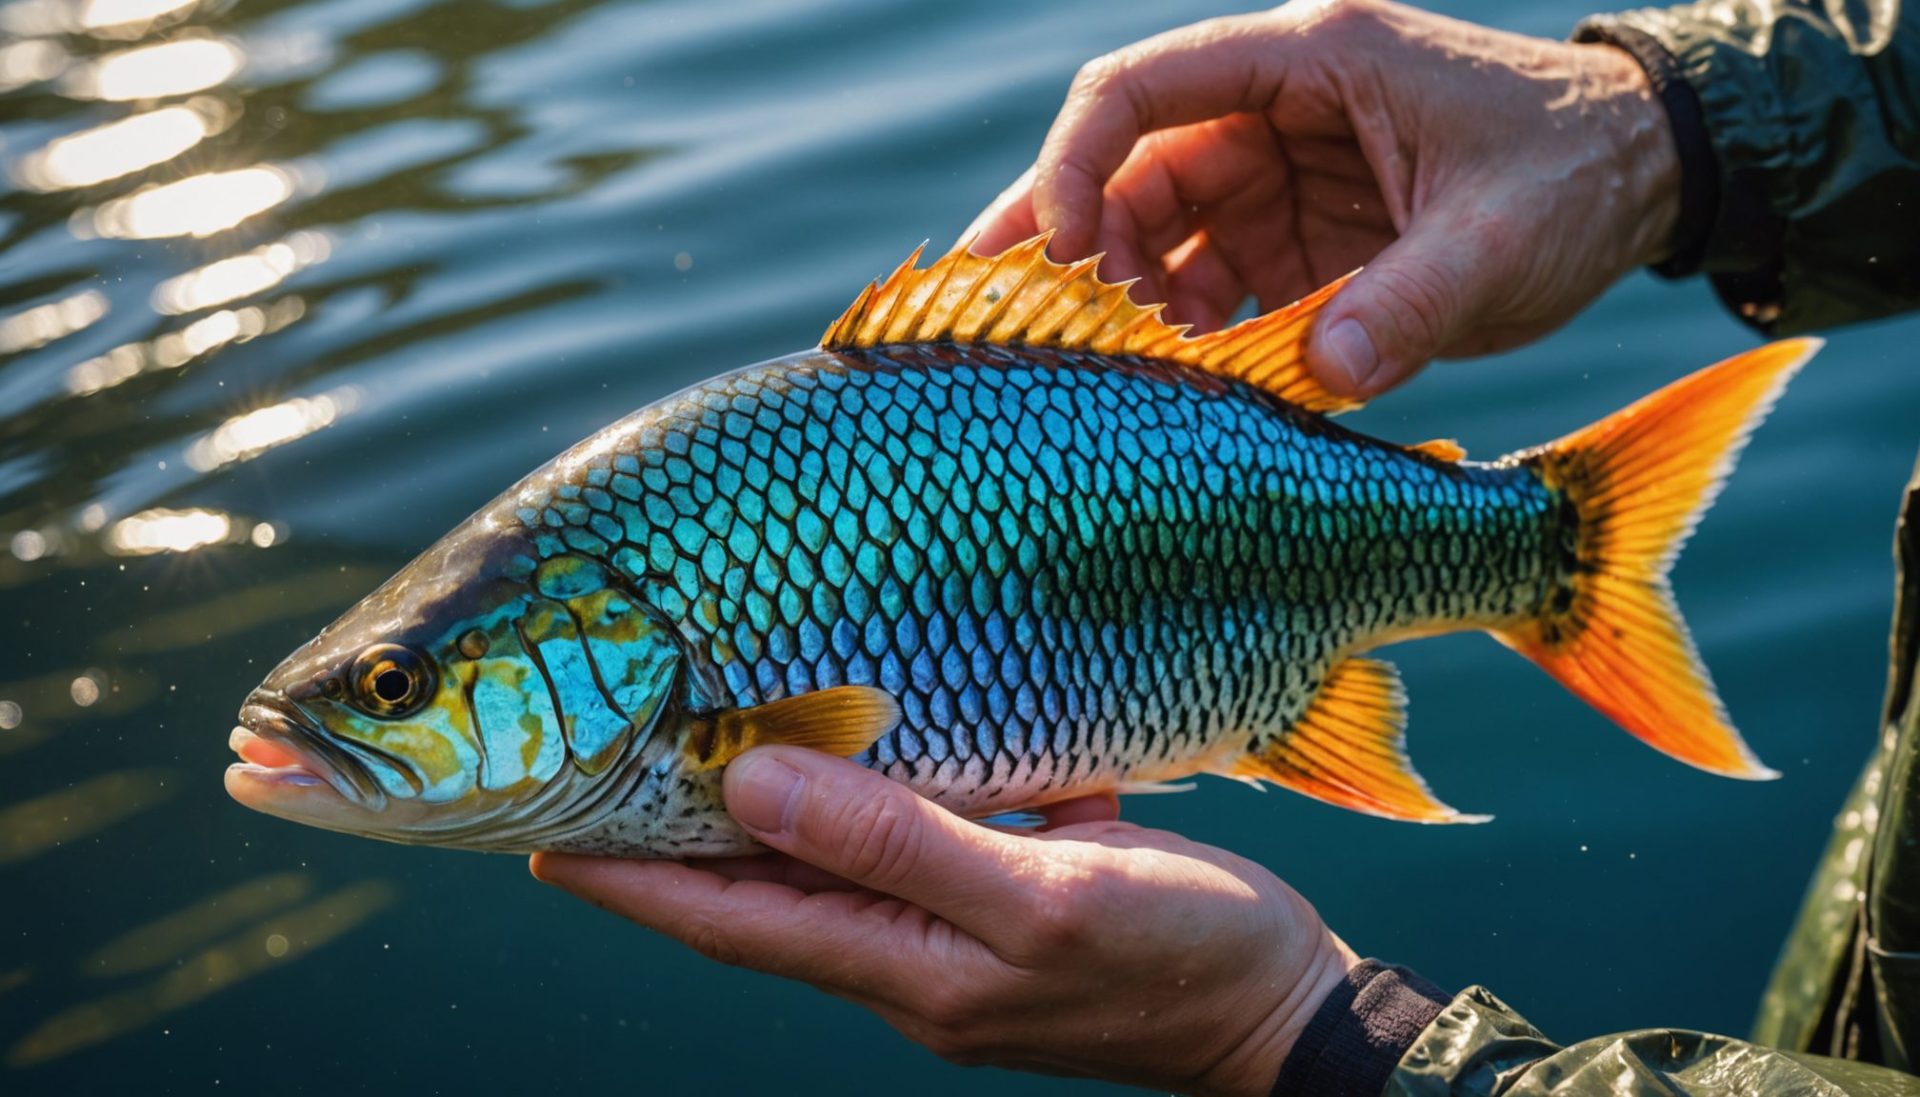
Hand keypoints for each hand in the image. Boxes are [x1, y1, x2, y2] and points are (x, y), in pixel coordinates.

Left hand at [532, 747, 1356, 1096]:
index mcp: (902, 968)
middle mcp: (908, 958)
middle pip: (764, 893)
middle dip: (675, 836)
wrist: (1287, 1012)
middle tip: (593, 765)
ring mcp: (956, 935)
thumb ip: (898, 847)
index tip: (538, 833)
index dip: (630, 877)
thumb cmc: (1178, 961)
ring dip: (763, 812)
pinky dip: (871, 798)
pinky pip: (911, 848)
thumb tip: (754, 786)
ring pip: (832, 866)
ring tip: (692, 743)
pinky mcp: (1005, 903)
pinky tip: (863, 744)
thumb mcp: (1041, 900)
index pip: (728, 919)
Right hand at [965, 0, 1679, 397]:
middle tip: (1019, 332)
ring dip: (1121, 305)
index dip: (1073, 162)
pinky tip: (1164, 393)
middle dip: (1071, 250)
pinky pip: (1209, 286)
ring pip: (1156, 236)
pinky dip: (1180, 338)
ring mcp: (1279, 181)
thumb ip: (1411, 302)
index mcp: (1311, 63)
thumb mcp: (1502, 237)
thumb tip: (1318, 378)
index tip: (1051, 250)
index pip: (1141, 89)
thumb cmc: (1575, 174)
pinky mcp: (1297, 243)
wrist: (1641, 181)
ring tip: (1095, 379)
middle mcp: (1274, 115)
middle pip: (1127, 171)